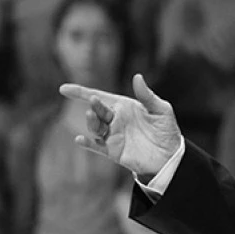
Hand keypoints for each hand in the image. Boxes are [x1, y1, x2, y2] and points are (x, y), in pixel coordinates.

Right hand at [59, 73, 181, 176]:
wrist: (170, 156)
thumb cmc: (166, 131)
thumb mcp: (161, 110)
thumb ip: (148, 96)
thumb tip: (137, 76)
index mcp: (124, 106)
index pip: (100, 96)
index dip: (81, 92)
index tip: (64, 89)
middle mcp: (115, 120)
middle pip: (97, 110)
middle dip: (93, 105)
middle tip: (94, 102)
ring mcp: (113, 135)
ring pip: (95, 127)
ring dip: (91, 121)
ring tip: (91, 114)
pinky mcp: (113, 151)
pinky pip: (97, 146)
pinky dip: (88, 143)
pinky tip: (80, 139)